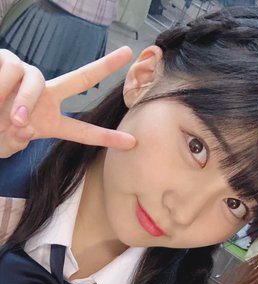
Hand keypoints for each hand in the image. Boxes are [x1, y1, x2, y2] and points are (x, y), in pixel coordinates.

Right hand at [0, 46, 136, 157]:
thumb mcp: (4, 144)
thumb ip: (14, 142)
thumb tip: (24, 129)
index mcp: (48, 121)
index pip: (81, 130)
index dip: (106, 137)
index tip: (133, 142)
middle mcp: (44, 95)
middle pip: (79, 79)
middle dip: (104, 66)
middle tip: (127, 53)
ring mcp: (26, 76)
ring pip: (34, 78)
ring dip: (22, 100)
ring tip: (10, 117)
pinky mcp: (5, 59)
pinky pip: (10, 68)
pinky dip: (1, 86)